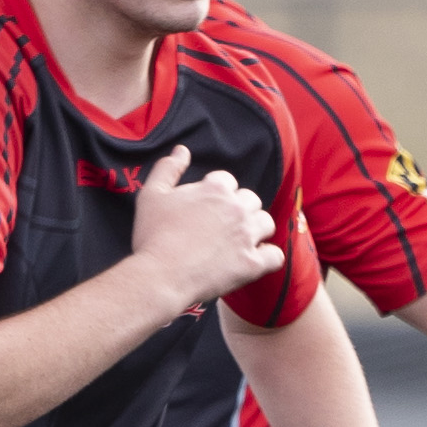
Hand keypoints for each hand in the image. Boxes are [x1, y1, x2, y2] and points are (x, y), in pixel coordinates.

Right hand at [124, 144, 284, 309]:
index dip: (216, 194)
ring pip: (266, 223)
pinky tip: (253, 261)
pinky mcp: (252, 263)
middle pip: (251, 200)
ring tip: (238, 243)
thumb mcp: (151, 195)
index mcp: (216, 188)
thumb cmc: (153, 236)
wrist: (159, 276)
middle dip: (239, 210)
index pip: (227, 181)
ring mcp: (247, 235)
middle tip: (221, 228)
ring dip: (256, 230)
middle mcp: (237, 208)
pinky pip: (275, 256)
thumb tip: (182, 150)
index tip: (205, 210)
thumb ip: (168, 168)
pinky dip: (268, 258)